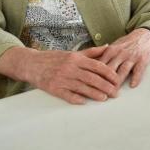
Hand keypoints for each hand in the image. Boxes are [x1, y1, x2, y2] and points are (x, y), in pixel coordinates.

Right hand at [0, 45, 120, 104]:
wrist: (32, 63)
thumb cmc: (55, 58)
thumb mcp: (73, 53)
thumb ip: (91, 52)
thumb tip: (108, 47)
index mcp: (76, 58)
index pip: (97, 66)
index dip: (109, 73)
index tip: (117, 79)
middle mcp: (70, 68)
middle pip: (92, 78)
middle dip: (106, 86)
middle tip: (115, 92)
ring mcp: (61, 78)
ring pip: (82, 87)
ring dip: (95, 94)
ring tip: (105, 98)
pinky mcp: (53, 88)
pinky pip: (67, 95)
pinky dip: (77, 98)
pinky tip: (85, 102)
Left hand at [97, 28, 149, 87]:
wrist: (143, 36)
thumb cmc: (126, 44)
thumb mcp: (113, 47)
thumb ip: (102, 57)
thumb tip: (90, 69)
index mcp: (110, 50)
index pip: (100, 65)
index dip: (95, 76)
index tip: (91, 86)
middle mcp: (120, 53)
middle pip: (110, 70)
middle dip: (105, 82)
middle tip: (100, 93)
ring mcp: (131, 56)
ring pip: (123, 71)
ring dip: (118, 83)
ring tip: (114, 93)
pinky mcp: (142, 60)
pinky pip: (138, 70)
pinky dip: (135, 78)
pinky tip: (132, 85)